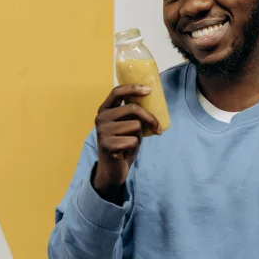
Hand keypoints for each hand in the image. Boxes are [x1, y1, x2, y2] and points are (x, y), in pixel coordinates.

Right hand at [92, 84, 160, 202]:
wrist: (112, 169)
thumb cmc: (122, 144)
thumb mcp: (127, 125)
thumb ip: (132, 114)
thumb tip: (153, 102)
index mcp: (104, 110)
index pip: (117, 92)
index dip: (133, 88)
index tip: (149, 90)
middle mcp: (101, 118)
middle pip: (133, 109)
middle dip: (150, 118)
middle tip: (157, 128)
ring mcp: (103, 132)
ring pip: (135, 126)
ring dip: (139, 136)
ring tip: (130, 143)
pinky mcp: (108, 145)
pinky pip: (133, 141)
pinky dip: (134, 147)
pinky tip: (126, 151)